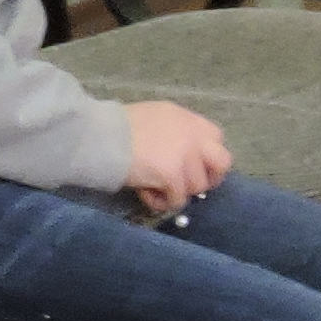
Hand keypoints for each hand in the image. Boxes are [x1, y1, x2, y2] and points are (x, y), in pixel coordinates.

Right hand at [122, 99, 232, 215]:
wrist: (97, 136)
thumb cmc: (116, 128)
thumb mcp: (154, 119)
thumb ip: (173, 133)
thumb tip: (180, 155)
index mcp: (188, 119)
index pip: (215, 139)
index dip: (207, 157)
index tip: (194, 167)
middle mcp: (193, 135)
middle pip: (222, 162)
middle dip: (209, 178)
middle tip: (187, 186)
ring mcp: (186, 155)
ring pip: (197, 186)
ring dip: (177, 192)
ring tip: (154, 188)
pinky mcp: (173, 175)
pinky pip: (177, 199)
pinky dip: (163, 202)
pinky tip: (146, 195)